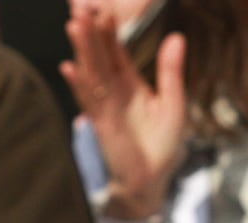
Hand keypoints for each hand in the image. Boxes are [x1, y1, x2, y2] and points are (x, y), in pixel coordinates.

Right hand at [59, 0, 186, 222]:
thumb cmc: (162, 144)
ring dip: (82, 50)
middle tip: (82, 7)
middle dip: (92, 32)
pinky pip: (88, 101)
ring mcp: (105, 106)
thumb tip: (177, 37)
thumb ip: (171, 71)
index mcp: (130, 82)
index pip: (116, 50)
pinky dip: (79, 85)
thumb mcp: (173, 103)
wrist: (153, 180)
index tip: (105, 9)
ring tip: (74, 25)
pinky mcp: (102, 124)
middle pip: (100, 55)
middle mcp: (113, 91)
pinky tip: (69, 67)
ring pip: (91, 72)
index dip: (110, 31)